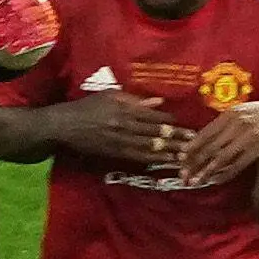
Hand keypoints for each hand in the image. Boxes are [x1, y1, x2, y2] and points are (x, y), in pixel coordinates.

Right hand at [45, 90, 183, 167]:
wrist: (65, 126)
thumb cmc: (88, 106)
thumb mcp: (110, 95)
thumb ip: (135, 99)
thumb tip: (159, 101)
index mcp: (124, 109)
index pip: (154, 116)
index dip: (171, 121)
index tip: (186, 125)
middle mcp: (124, 125)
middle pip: (155, 133)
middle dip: (176, 139)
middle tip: (194, 143)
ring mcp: (120, 141)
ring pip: (149, 147)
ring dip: (169, 152)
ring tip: (185, 156)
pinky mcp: (114, 153)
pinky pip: (137, 157)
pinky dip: (153, 159)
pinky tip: (165, 162)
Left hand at [174, 99, 258, 189]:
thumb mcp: (240, 113)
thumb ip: (224, 125)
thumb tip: (204, 140)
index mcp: (229, 115)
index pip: (204, 134)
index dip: (191, 149)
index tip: (180, 160)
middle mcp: (236, 125)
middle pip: (209, 148)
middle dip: (194, 163)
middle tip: (183, 176)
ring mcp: (247, 137)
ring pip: (221, 158)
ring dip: (206, 172)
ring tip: (196, 182)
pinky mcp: (258, 148)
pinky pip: (237, 164)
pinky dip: (225, 174)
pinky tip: (216, 180)